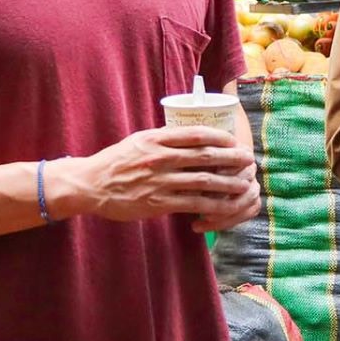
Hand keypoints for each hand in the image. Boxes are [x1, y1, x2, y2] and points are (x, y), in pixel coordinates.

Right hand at [54, 127, 257, 225]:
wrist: (90, 185)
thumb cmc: (116, 161)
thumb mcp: (139, 140)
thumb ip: (164, 138)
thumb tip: (191, 135)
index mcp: (156, 139)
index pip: (196, 134)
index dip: (220, 137)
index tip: (234, 141)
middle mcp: (160, 158)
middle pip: (205, 156)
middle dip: (231, 159)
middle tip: (249, 160)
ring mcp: (160, 181)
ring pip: (203, 181)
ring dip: (228, 183)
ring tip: (243, 184)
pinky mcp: (158, 203)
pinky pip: (192, 203)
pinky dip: (210, 205)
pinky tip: (224, 206)